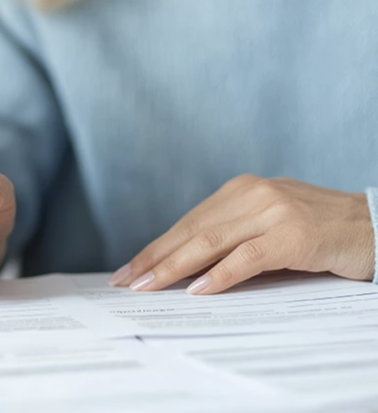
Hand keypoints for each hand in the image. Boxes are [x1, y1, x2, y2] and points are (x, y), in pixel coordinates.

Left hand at [110, 174, 375, 294]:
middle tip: (126, 282)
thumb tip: (185, 268)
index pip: (187, 223)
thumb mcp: (268, 224)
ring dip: (174, 268)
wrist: (377, 225)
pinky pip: (247, 257)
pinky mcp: (293, 234)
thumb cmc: (320, 229)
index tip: (128, 270)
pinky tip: (198, 290)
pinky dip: (220, 275)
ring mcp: (273, 211)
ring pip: (209, 242)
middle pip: (190, 231)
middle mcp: (252, 194)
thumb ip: (232, 236)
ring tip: (148, 287)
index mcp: (240, 189)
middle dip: (154, 259)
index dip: (155, 248)